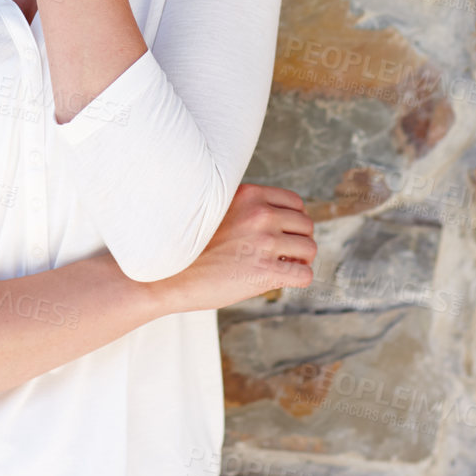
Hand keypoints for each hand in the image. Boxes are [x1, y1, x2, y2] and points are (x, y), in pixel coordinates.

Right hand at [157, 184, 315, 312]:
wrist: (166, 275)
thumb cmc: (192, 247)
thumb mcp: (218, 209)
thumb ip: (247, 207)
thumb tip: (277, 217)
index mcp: (250, 195)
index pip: (296, 203)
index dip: (293, 222)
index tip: (282, 235)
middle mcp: (261, 214)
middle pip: (306, 224)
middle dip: (298, 241)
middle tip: (282, 255)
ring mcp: (264, 242)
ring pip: (309, 248)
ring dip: (300, 260)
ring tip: (281, 267)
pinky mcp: (265, 270)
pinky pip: (304, 274)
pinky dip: (298, 279)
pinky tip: (281, 280)